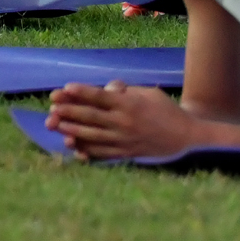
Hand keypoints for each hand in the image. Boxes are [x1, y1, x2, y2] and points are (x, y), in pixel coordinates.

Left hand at [46, 81, 203, 161]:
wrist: (186, 137)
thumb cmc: (164, 110)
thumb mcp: (148, 93)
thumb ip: (126, 91)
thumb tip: (108, 88)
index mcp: (130, 104)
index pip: (101, 97)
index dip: (83, 92)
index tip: (66, 87)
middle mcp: (125, 123)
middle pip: (92, 116)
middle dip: (70, 111)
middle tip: (52, 107)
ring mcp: (125, 140)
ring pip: (93, 135)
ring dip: (73, 130)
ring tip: (55, 125)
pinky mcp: (126, 153)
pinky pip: (103, 153)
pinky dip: (87, 151)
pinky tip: (74, 149)